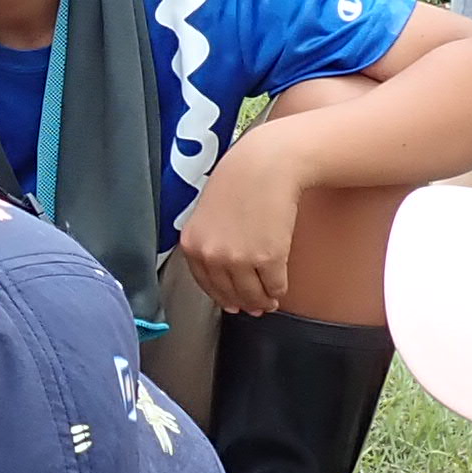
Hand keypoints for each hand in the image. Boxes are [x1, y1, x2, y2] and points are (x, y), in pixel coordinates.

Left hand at [176, 130, 306, 315]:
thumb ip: (208, 244)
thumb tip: (223, 277)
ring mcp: (239, 259)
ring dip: (262, 302)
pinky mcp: (268, 259)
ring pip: (252, 296)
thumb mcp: (206, 214)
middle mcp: (212, 256)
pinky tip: (279, 288)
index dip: (223, 297)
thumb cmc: (238, 182)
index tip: (232, 304)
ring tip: (268, 301)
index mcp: (192, 245)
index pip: (206, 285)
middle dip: (244, 303)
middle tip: (254, 307)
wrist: (265, 165)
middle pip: (229, 294)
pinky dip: (278, 291)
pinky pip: (274, 286)